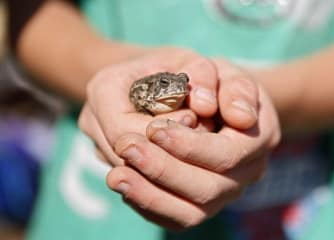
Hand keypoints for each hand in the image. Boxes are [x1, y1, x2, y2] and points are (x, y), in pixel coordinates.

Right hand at [78, 47, 219, 164]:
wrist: (152, 76)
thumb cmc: (174, 67)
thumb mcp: (193, 61)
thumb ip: (203, 76)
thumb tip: (206, 106)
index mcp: (103, 90)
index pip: (125, 131)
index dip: (163, 133)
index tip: (194, 118)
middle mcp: (92, 120)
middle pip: (128, 156)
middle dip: (168, 152)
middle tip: (199, 134)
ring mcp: (98, 143)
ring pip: (133, 171)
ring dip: (168, 163)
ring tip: (193, 141)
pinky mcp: (109, 159)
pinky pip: (136, 175)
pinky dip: (163, 167)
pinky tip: (184, 155)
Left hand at [106, 59, 280, 229]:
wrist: (215, 101)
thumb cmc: (216, 83)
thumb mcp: (223, 70)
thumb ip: (230, 86)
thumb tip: (238, 117)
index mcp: (260, 134)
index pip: (227, 155)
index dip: (190, 147)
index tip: (154, 129)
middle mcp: (247, 172)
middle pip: (208, 189)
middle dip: (164, 170)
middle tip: (126, 146)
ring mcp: (225, 192)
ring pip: (191, 213)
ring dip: (150, 195)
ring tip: (116, 176)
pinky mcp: (201, 204)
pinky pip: (176, 218)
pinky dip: (148, 205)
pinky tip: (124, 184)